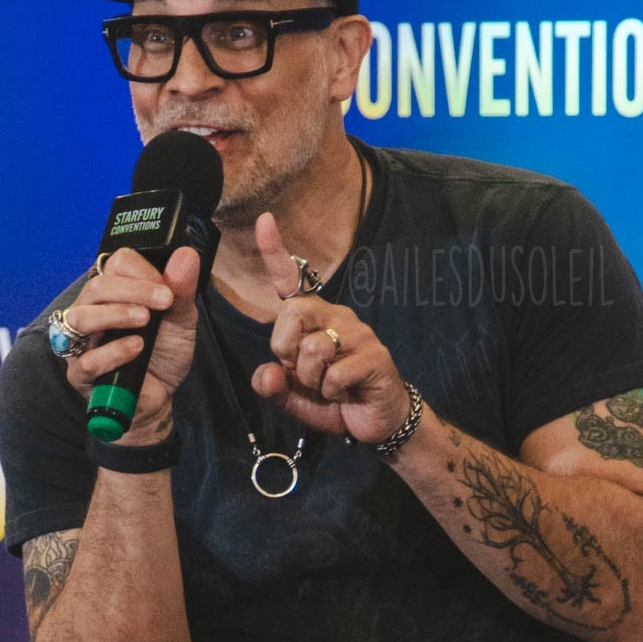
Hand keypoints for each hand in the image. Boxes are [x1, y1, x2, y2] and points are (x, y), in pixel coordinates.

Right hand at [61, 246, 200, 434]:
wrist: (162, 396)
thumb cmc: (163, 353)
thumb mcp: (180, 320)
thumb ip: (181, 289)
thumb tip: (187, 255)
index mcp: (114, 293)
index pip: (113, 264)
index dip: (141, 271)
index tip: (166, 289)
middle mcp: (92, 311)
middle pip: (97, 287)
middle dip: (134, 291)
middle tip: (164, 303)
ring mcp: (81, 342)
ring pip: (80, 317)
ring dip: (116, 314)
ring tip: (145, 322)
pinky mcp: (80, 373)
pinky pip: (86, 359)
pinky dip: (113, 351)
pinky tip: (136, 349)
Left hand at [251, 213, 410, 444]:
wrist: (378, 420)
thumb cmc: (336, 400)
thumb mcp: (295, 397)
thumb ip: (274, 386)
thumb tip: (267, 374)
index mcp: (314, 319)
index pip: (291, 281)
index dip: (275, 252)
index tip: (264, 221)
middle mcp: (336, 316)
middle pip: (292, 312)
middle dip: (285, 349)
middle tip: (302, 373)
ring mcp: (359, 333)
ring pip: (313, 349)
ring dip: (312, 380)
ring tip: (328, 387)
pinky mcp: (375, 355)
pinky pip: (335, 375)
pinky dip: (332, 393)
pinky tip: (345, 394)